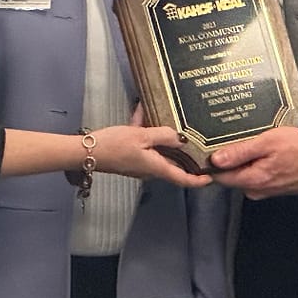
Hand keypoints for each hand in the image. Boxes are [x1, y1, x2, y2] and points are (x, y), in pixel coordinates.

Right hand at [87, 124, 208, 187]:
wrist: (85, 152)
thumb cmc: (114, 145)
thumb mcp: (141, 136)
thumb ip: (164, 136)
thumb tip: (183, 140)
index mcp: (157, 167)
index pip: (183, 179)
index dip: (198, 180)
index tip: (211, 177)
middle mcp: (151, 170)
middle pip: (174, 165)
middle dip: (185, 155)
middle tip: (199, 141)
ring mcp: (141, 165)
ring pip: (160, 154)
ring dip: (166, 141)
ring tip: (172, 121)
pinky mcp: (132, 159)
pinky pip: (148, 148)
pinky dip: (150, 136)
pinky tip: (145, 117)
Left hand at [207, 127, 297, 197]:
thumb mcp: (268, 142)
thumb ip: (240, 152)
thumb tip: (216, 160)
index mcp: (254, 180)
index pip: (220, 177)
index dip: (213, 162)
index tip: (212, 148)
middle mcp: (259, 190)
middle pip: (232, 176)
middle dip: (231, 160)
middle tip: (239, 140)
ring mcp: (268, 190)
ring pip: (246, 176)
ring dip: (246, 161)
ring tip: (256, 144)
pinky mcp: (276, 187)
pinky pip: (259, 176)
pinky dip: (259, 164)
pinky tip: (268, 152)